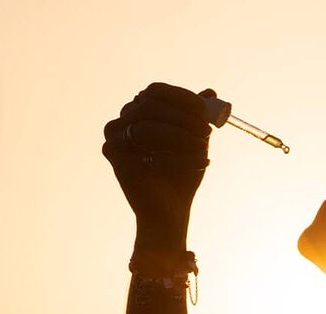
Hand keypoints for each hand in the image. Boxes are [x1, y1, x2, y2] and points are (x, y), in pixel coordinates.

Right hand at [102, 83, 215, 246]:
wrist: (171, 210)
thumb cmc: (182, 174)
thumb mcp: (196, 140)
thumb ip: (198, 117)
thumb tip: (211, 92)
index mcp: (138, 112)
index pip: (155, 91)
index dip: (181, 96)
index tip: (204, 109)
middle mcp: (121, 122)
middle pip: (149, 105)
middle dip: (182, 117)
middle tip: (207, 131)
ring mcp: (114, 140)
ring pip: (146, 127)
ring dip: (181, 136)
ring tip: (204, 149)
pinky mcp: (115, 160)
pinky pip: (145, 151)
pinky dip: (178, 157)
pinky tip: (199, 164)